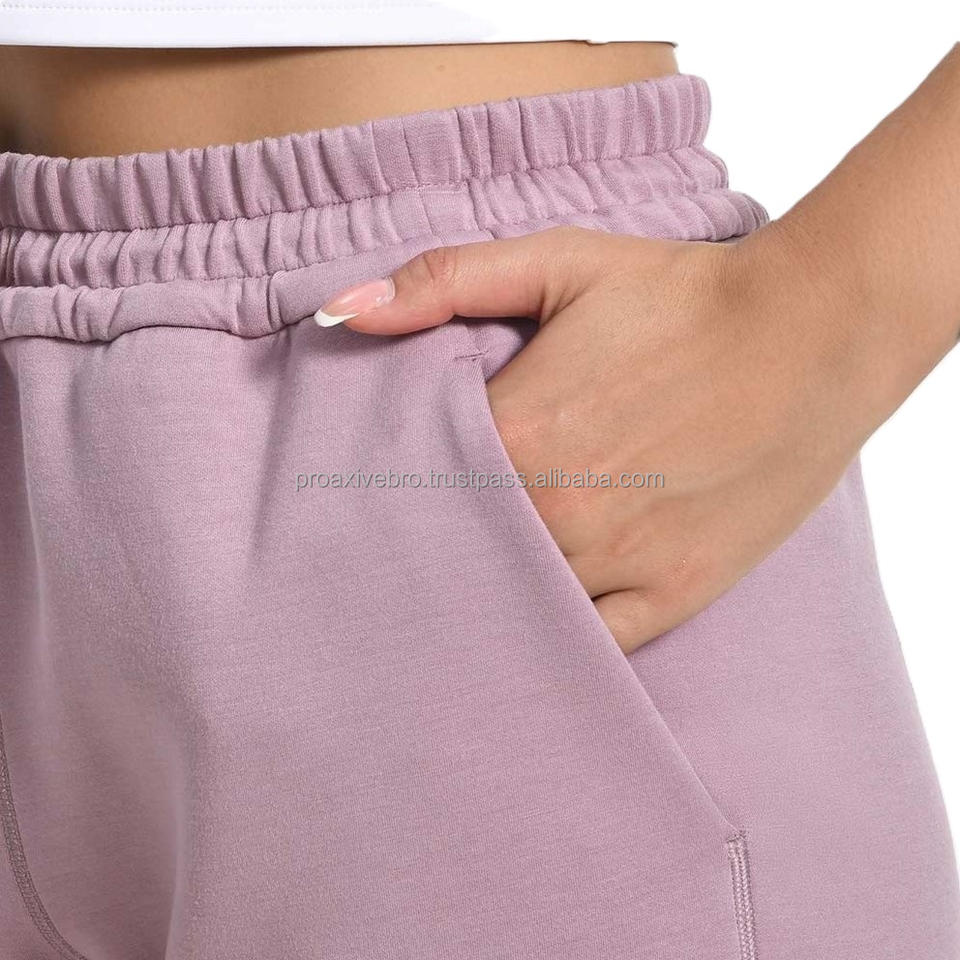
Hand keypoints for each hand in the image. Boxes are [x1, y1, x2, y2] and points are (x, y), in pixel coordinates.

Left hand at [316, 226, 870, 651]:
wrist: (811, 333)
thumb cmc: (683, 296)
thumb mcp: (560, 263)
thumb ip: (443, 282)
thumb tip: (340, 310)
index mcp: (516, 435)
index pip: (409, 490)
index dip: (384, 499)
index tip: (361, 508)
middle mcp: (557, 513)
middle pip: (455, 559)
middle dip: (422, 560)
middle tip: (388, 569)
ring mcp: (618, 562)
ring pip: (515, 611)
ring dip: (479, 606)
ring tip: (444, 610)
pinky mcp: (671, 593)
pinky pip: (591, 647)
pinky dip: (553, 647)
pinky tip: (523, 643)